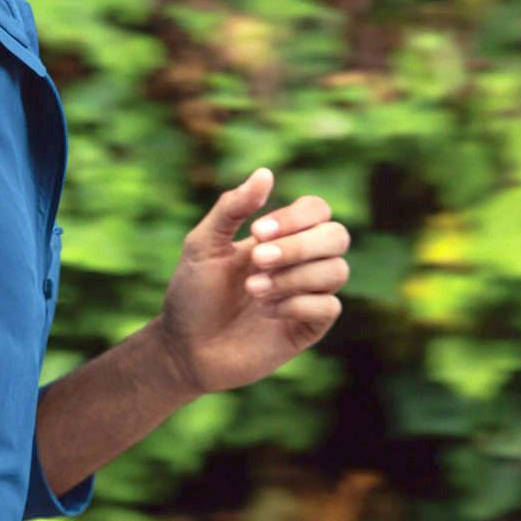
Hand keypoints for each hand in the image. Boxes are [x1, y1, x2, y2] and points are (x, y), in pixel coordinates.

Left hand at [153, 167, 349, 396]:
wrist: (183, 348)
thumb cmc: (192, 295)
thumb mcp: (202, 245)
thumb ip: (231, 208)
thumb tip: (265, 173)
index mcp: (279, 238)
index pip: (317, 210)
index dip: (296, 216)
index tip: (256, 231)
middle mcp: (299, 263)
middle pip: (337, 236)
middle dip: (299, 245)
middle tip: (257, 259)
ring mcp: (306, 296)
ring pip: (337, 271)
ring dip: (293, 276)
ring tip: (252, 291)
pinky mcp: (307, 328)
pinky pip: (329, 307)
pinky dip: (298, 304)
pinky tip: (265, 313)